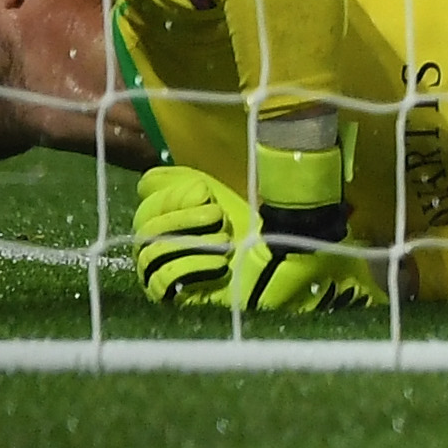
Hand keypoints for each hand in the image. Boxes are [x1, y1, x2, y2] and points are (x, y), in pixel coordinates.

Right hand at [132, 163, 374, 314]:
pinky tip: (217, 266)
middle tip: (217, 214)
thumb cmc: (289, 232)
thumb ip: (245, 171)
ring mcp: (177, 268)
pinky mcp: (182, 299)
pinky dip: (185, 267)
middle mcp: (180, 234)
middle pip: (143, 219)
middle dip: (174, 210)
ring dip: (182, 237)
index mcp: (197, 204)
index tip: (203, 189)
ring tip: (221, 238)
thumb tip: (219, 149)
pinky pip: (160, 282)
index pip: (152, 187)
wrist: (304, 273)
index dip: (164, 185)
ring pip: (148, 250)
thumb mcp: (267, 191)